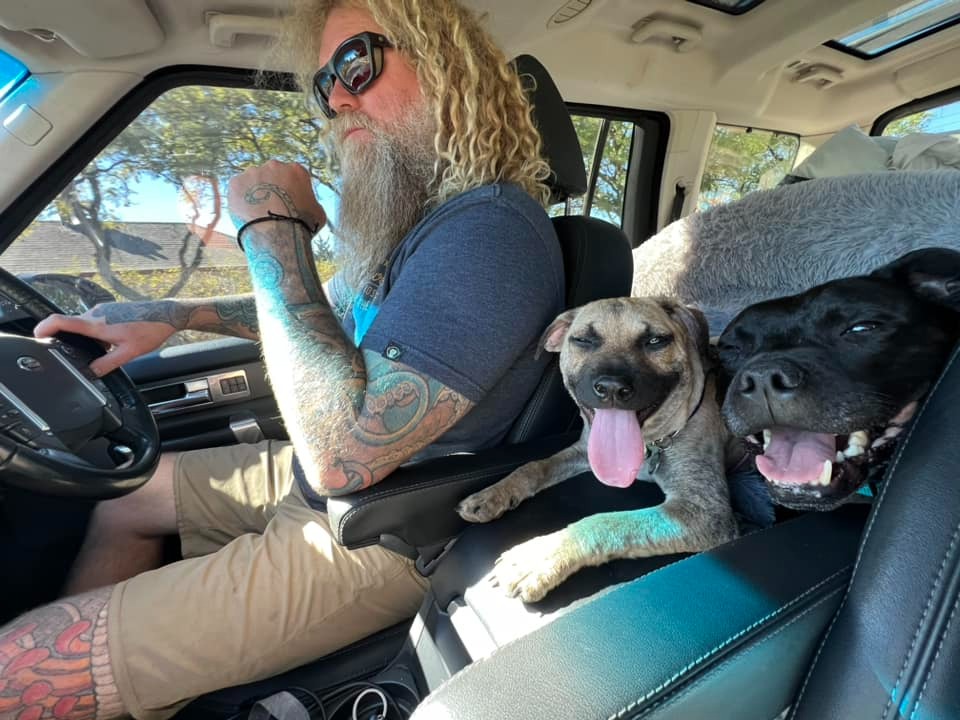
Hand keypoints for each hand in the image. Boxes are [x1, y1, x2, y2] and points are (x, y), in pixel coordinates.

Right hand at [34, 303, 175, 375]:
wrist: (167, 314)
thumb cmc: (150, 329)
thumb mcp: (129, 352)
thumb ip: (107, 364)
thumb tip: (91, 373)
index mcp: (97, 324)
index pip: (61, 321)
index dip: (44, 328)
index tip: (35, 336)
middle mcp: (96, 313)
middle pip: (70, 324)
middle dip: (66, 338)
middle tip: (67, 353)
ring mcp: (102, 310)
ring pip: (83, 324)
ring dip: (84, 337)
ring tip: (98, 349)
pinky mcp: (109, 310)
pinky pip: (94, 322)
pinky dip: (94, 333)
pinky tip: (109, 343)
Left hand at [228, 160, 326, 228]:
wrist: (277, 233)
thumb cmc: (302, 225)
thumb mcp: (318, 212)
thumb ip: (310, 202)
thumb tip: (307, 205)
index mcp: (296, 170)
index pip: (292, 176)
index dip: (289, 191)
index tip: (287, 203)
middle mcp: (274, 166)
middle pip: (271, 175)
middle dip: (270, 189)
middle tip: (271, 208)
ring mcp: (253, 172)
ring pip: (252, 182)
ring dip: (254, 194)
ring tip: (257, 214)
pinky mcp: (236, 182)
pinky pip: (237, 190)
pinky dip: (240, 200)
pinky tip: (246, 214)